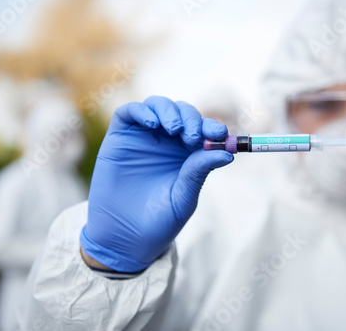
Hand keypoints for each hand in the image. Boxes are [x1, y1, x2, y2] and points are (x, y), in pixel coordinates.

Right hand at [80, 96, 232, 271]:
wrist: (124, 239)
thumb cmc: (158, 222)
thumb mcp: (184, 197)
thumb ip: (199, 172)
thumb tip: (227, 152)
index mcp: (187, 155)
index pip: (203, 130)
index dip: (212, 127)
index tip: (220, 134)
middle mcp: (165, 143)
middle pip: (182, 113)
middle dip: (192, 118)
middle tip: (193, 136)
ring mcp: (142, 138)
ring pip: (157, 106)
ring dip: (169, 111)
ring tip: (174, 129)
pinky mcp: (118, 139)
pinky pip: (128, 113)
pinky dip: (142, 111)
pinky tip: (152, 124)